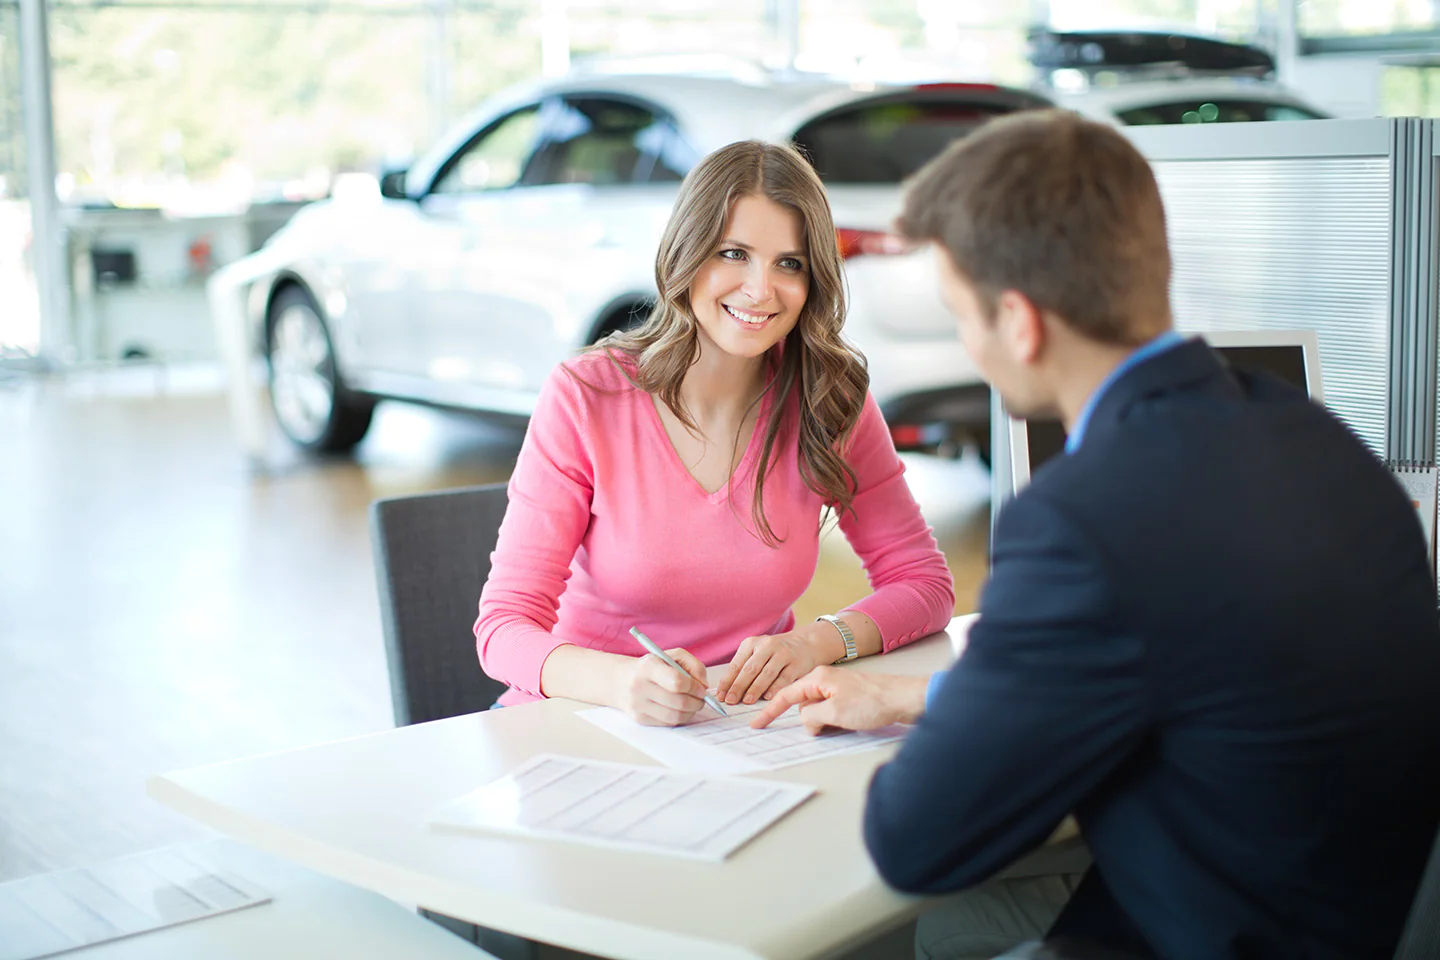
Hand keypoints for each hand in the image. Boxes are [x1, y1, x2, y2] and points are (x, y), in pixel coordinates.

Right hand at [615, 647, 708, 726]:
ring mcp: (638, 704)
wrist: (620, 681)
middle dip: (696, 702)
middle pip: (678, 702)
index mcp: (648, 667)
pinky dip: (679, 718)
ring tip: (693, 705)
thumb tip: (703, 685)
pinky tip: (680, 710)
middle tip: (701, 699)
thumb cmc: (651, 667)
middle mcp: (639, 686)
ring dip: (690, 712)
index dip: (694, 687)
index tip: (702, 689)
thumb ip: (693, 665)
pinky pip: (667, 723)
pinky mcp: (639, 718)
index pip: (677, 682)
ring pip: (674, 716)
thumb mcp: (671, 656)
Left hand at [716, 625, 829, 704]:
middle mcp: (767, 646)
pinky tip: (768, 697)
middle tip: (730, 700)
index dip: (727, 681)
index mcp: (752, 644)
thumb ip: (743, 669)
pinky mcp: (796, 663)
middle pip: (750, 669)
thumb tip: (726, 691)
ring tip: (746, 701)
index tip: (721, 696)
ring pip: (766, 673)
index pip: (736, 665)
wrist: (805, 644)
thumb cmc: (774, 653)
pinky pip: (784, 678)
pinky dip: (775, 688)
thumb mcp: (757, 654)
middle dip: (738, 686)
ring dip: (755, 689)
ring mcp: (783, 654)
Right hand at [750, 667, 927, 734]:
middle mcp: (826, 680)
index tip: (756, 724)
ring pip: (818, 711)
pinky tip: (849, 723)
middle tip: (830, 725)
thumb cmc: (872, 702)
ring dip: (825, 723)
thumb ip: (811, 718)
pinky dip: (834, 721)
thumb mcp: (834, 713)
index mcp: (818, 677)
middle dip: (809, 721)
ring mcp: (838, 689)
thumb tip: (806, 723)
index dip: (769, 711)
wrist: (904, 699)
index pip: (786, 695)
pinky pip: (831, 712)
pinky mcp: (849, 698)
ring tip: (847, 723)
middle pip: (803, 705)